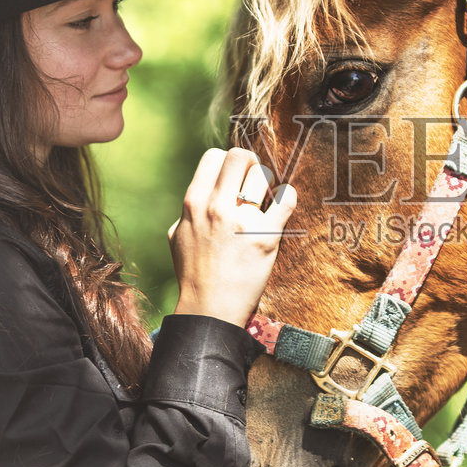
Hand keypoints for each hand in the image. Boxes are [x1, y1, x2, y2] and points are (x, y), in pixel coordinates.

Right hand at [168, 147, 297, 328]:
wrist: (209, 309)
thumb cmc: (193, 274)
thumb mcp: (179, 235)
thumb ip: (190, 209)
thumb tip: (204, 190)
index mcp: (193, 204)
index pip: (214, 156)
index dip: (226, 161)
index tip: (233, 174)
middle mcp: (216, 207)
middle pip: (240, 157)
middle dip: (250, 163)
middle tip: (254, 178)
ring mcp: (242, 221)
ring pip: (263, 175)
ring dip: (266, 183)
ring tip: (265, 197)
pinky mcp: (266, 236)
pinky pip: (286, 199)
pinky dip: (288, 196)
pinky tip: (283, 202)